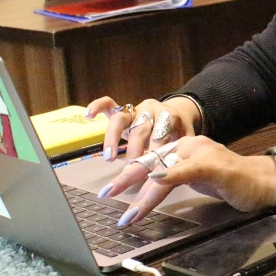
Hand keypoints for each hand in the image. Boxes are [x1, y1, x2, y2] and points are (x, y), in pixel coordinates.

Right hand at [85, 95, 200, 161]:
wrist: (177, 115)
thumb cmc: (180, 133)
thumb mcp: (187, 141)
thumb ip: (182, 151)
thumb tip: (178, 170)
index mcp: (170, 116)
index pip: (160, 135)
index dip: (155, 153)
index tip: (151, 171)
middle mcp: (151, 110)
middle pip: (140, 130)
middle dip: (135, 152)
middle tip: (131, 172)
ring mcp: (136, 109)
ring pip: (122, 119)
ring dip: (113, 139)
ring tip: (110, 158)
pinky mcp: (124, 110)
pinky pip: (109, 104)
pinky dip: (98, 107)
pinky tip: (89, 116)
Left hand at [98, 136, 275, 225]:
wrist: (264, 183)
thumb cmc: (232, 182)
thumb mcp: (197, 179)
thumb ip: (175, 178)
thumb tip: (149, 187)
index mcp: (185, 147)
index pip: (152, 159)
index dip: (129, 174)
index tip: (111, 189)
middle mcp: (190, 144)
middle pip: (153, 162)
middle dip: (127, 180)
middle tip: (107, 194)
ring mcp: (202, 152)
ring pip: (166, 169)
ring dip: (144, 192)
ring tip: (129, 211)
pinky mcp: (214, 164)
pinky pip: (187, 169)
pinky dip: (170, 175)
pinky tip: (156, 181)